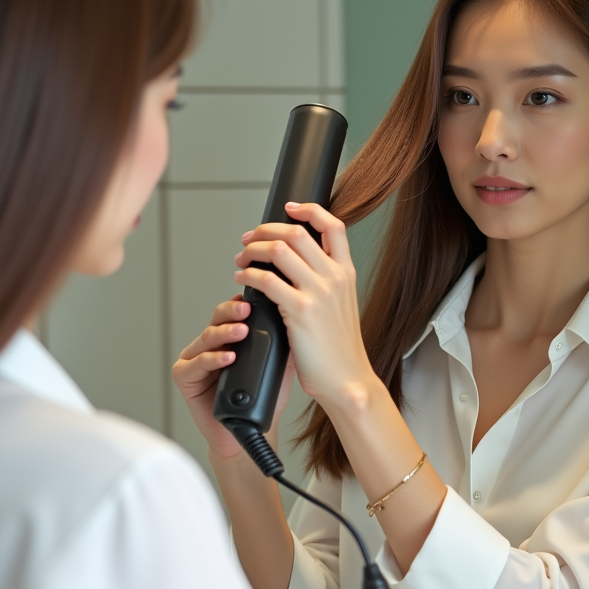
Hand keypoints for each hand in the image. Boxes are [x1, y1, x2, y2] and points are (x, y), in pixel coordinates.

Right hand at [171, 295, 294, 462]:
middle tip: (246, 310)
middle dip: (232, 312)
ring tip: (241, 332)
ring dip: (224, 333)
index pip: (234, 313)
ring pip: (206, 338)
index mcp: (230, 338)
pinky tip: (227, 358)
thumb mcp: (279, 366)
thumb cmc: (262, 399)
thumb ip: (284, 344)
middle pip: (217, 319)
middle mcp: (211, 345)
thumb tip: (297, 319)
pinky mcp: (185, 376)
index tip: (255, 300)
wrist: (249, 432)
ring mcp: (195, 359)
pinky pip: (196, 364)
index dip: (242, 304)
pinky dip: (212, 359)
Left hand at [234, 203, 375, 405]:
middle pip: (296, 233)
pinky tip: (242, 280)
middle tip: (248, 239)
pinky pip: (266, 280)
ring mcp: (319, 293)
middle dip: (265, 231)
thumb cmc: (339, 350)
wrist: (347, 380)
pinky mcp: (300, 311)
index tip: (288, 208)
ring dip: (252, 250)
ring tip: (240, 260)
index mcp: (347, 273)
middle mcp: (335, 277)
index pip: (333, 225)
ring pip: (278, 251)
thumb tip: (293, 267)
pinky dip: (248, 275)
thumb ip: (324, 283)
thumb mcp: (341, 307)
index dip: (308, 209)